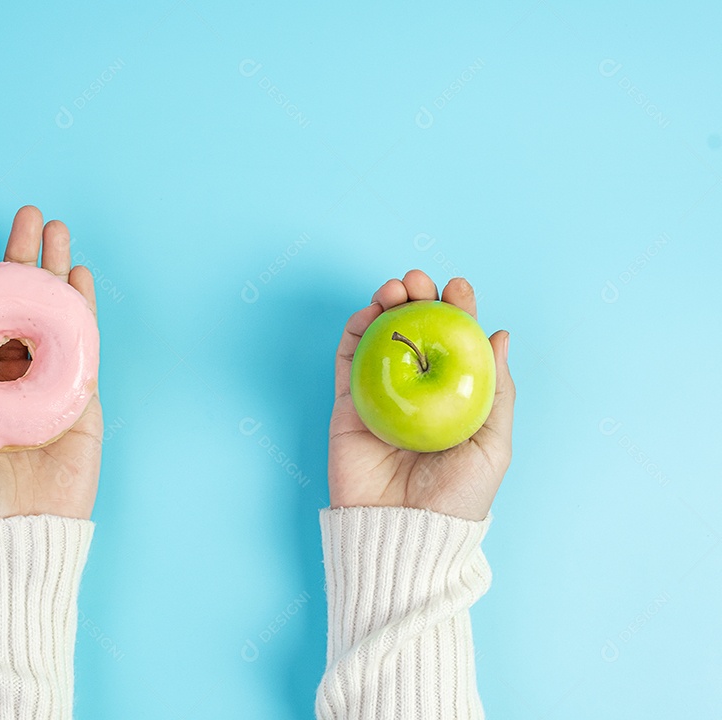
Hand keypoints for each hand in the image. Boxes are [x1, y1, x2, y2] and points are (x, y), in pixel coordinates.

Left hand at [0, 206, 102, 527]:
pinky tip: (79, 276)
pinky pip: (84, 345)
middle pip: (20, 303)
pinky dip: (82, 309)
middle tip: (30, 214)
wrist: (13, 536)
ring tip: (58, 231)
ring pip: (53, 314)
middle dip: (25, 257)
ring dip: (56, 271)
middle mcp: (11, 374)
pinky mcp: (80, 398)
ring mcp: (48, 383)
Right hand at [328, 270, 514, 520]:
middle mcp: (416, 391)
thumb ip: (496, 390)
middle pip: (415, 332)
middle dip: (418, 299)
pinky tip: (367, 314)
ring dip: (385, 306)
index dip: (457, 310)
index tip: (459, 287)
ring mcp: (380, 396)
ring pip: (379, 338)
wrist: (403, 534)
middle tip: (419, 282)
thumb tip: (500, 335)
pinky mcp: (347, 407)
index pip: (456, 343)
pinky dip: (355, 332)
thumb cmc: (456, 499)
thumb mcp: (493, 445)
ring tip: (394, 289)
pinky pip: (347, 362)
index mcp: (453, 398)